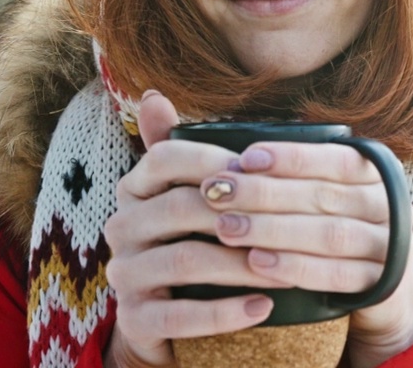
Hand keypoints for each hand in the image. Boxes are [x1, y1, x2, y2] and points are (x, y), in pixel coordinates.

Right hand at [103, 91, 280, 365]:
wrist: (167, 314)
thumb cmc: (193, 238)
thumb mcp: (192, 192)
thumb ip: (187, 149)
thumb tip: (154, 93)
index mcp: (136, 187)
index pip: (164, 157)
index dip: (212, 159)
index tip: (259, 168)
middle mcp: (121, 226)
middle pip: (180, 207)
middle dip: (240, 213)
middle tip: (290, 221)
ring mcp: (124, 274)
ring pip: (184, 261)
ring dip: (241, 265)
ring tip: (288, 270)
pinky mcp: (134, 319)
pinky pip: (178, 316)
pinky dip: (224, 313)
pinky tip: (262, 308)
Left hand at [201, 139, 412, 367]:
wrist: (389, 296)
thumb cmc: (343, 232)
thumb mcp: (333, 200)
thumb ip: (300, 179)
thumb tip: (239, 161)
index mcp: (378, 174)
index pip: (337, 159)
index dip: (291, 158)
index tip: (245, 158)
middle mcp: (388, 206)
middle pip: (324, 196)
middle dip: (265, 193)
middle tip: (217, 191)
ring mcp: (390, 246)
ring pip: (328, 234)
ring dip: (272, 229)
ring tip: (226, 226)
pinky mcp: (383, 286)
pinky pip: (336, 274)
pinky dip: (294, 267)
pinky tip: (256, 261)